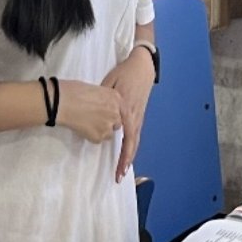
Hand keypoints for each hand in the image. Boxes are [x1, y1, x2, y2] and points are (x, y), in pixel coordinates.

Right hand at [54, 79, 123, 144]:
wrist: (62, 102)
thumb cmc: (73, 91)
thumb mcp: (96, 90)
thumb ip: (104, 100)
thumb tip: (102, 107)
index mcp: (116, 97)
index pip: (121, 110)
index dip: (111, 113)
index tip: (103, 115)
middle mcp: (116, 112)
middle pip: (117, 123)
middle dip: (107, 123)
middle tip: (93, 119)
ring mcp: (108, 125)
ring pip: (109, 133)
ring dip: (100, 131)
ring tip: (86, 123)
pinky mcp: (100, 136)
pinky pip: (98, 139)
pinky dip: (91, 136)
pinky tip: (82, 127)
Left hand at [104, 50, 156, 181]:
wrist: (142, 65)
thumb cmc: (125, 73)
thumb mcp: (110, 83)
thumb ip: (105, 100)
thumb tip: (100, 117)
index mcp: (129, 112)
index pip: (128, 140)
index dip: (124, 156)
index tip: (119, 170)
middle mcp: (136, 117)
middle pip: (133, 145)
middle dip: (126, 162)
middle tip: (119, 176)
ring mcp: (139, 116)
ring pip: (135, 141)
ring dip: (129, 156)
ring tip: (122, 169)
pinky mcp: (138, 114)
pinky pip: (136, 134)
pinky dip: (131, 146)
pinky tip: (126, 152)